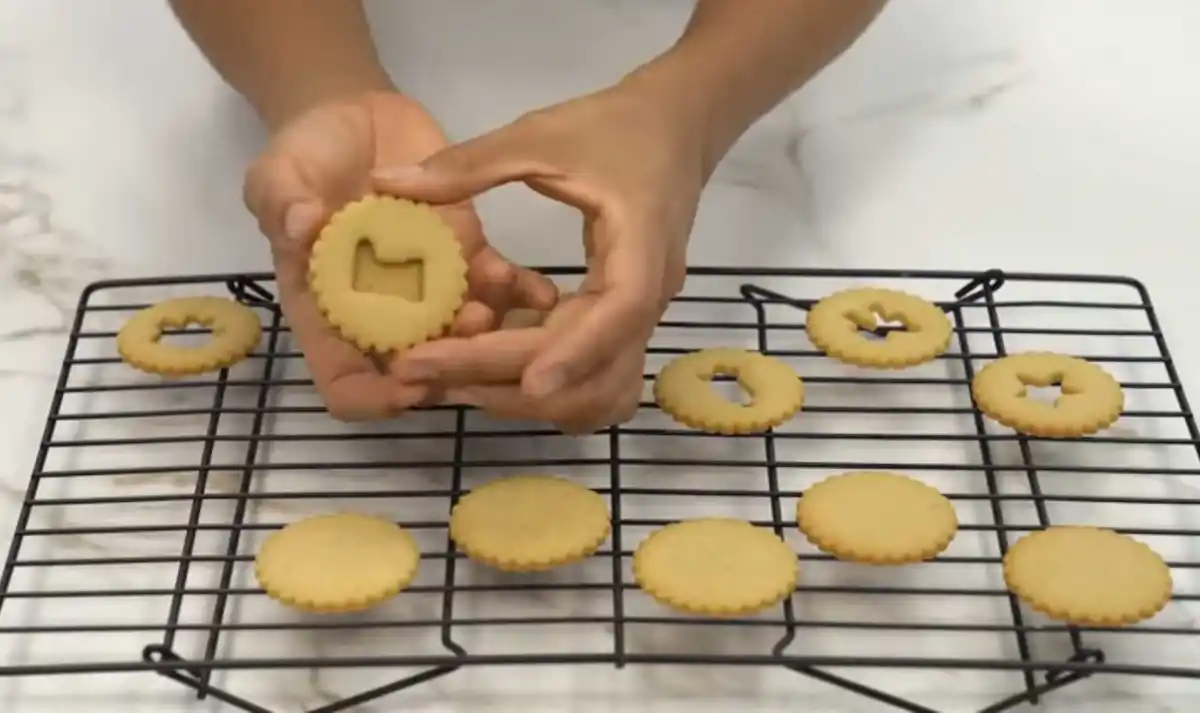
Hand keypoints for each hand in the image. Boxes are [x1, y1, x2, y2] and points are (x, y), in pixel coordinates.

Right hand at [242, 91, 557, 420]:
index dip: (370, 397)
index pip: (344, 381)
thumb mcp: (277, 173)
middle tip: (464, 341)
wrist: (354, 118)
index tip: (404, 386)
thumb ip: (281, 201)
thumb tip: (299, 227)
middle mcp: (384, 314)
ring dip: (485, 335)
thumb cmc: (305, 155)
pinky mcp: (468, 255)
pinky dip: (520, 292)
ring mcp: (430, 288)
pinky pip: (499, 285)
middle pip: (416, 370)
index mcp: (329, 312)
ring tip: (490, 308)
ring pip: (464, 335)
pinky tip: (539, 292)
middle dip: (446, 369)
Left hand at [375, 81, 705, 432]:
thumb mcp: (540, 136)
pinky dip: (555, 391)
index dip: (575, 354)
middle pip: (599, 371)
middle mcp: (650, 296)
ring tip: (457, 385)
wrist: (675, 125)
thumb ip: (468, 165)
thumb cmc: (613, 126)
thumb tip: (386, 182)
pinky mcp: (627, 323)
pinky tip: (498, 376)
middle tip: (429, 373)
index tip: (527, 384)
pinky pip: (599, 380)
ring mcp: (644, 317)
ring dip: (537, 403)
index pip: (618, 314)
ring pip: (603, 392)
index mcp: (641, 246)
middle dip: (515, 384)